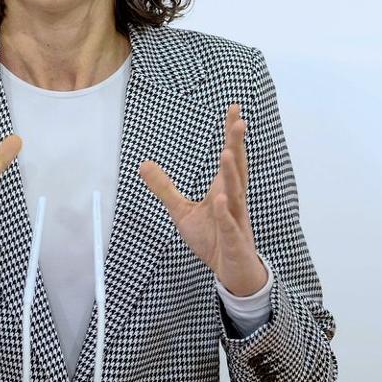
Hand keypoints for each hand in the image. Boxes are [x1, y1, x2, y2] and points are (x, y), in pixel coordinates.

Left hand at [139, 103, 268, 296]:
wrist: (231, 272)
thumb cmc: (213, 239)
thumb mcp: (181, 211)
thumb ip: (165, 188)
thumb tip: (143, 164)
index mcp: (223, 190)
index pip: (229, 158)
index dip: (230, 134)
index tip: (233, 109)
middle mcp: (233, 200)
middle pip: (237, 169)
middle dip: (237, 145)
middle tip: (238, 121)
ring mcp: (235, 220)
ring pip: (236, 194)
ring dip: (232, 174)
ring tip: (226, 153)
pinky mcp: (234, 241)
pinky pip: (230, 226)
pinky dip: (226, 213)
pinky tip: (222, 199)